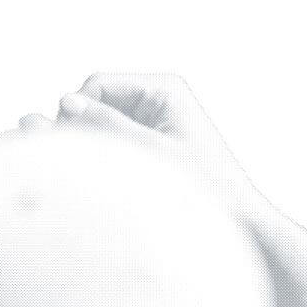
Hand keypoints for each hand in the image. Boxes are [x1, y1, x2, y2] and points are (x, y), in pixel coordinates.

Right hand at [22, 73, 273, 219]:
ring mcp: (155, 120)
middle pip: (96, 104)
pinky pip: (114, 142)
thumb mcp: (147, 154)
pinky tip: (123, 182)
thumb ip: (105, 125)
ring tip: (116, 177)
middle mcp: (158, 98)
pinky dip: (109, 159)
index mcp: (163, 89)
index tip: (83, 150)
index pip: (96, 86)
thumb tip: (66, 102)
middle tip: (100, 167)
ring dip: (99, 148)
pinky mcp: (153, 141)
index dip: (80, 114)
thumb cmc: (205, 189)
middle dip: (89, 132)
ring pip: (102, 125)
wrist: (239, 219)